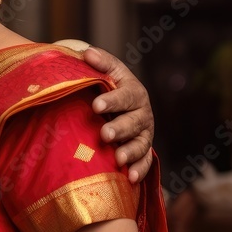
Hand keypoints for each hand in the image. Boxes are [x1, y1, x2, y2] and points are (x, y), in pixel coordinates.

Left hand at [83, 47, 153, 182]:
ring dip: (130, 152)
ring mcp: (144, 134)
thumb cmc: (108, 88)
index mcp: (134, 92)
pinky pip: (144, 162)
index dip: (113, 100)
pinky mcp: (142, 152)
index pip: (126, 95)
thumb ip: (100, 63)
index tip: (96, 105)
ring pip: (141, 144)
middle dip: (120, 128)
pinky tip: (129, 178)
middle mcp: (142, 114)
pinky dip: (139, 170)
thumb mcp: (106, 73)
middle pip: (134, 122)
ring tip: (117, 158)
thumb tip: (86, 53)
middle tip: (105, 134)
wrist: (117, 108)